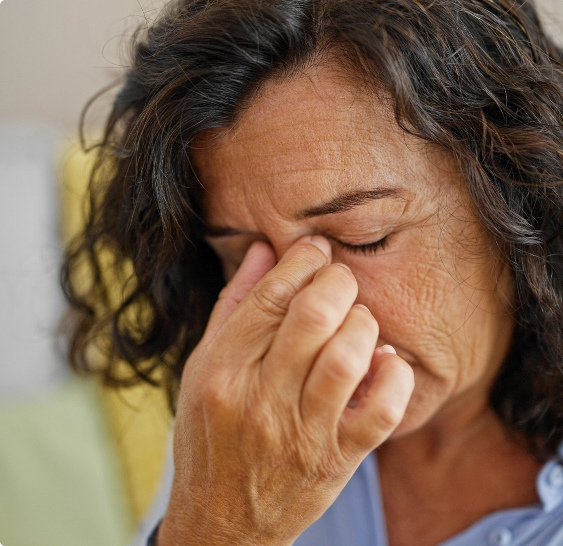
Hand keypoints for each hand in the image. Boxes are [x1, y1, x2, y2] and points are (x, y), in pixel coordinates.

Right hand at [158, 236, 413, 544]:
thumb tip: (263, 249)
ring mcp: (300, 433)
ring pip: (347, 357)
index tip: (315, 250)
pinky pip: (380, 411)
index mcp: (222, 370)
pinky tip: (384, 360)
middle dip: (337, 282)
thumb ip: (235, 304)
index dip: (301, 260)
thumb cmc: (211, 434)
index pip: (270, 296)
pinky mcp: (335, 461)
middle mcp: (260, 399)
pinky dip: (393, 376)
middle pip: (313, 316)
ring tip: (358, 320)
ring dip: (363, 323)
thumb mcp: (203, 366)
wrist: (223, 519)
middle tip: (339, 280)